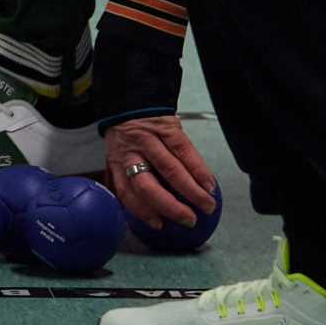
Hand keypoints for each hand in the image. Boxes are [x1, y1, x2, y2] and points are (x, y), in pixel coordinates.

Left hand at [104, 115, 218, 229]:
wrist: (134, 99)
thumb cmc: (128, 135)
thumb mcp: (117, 153)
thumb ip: (122, 177)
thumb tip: (135, 209)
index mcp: (116, 162)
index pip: (125, 193)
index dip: (142, 211)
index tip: (159, 225)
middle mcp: (131, 153)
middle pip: (147, 185)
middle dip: (170, 206)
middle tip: (189, 220)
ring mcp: (149, 140)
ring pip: (170, 169)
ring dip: (191, 191)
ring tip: (207, 204)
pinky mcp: (167, 128)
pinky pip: (185, 152)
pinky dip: (199, 170)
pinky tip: (209, 184)